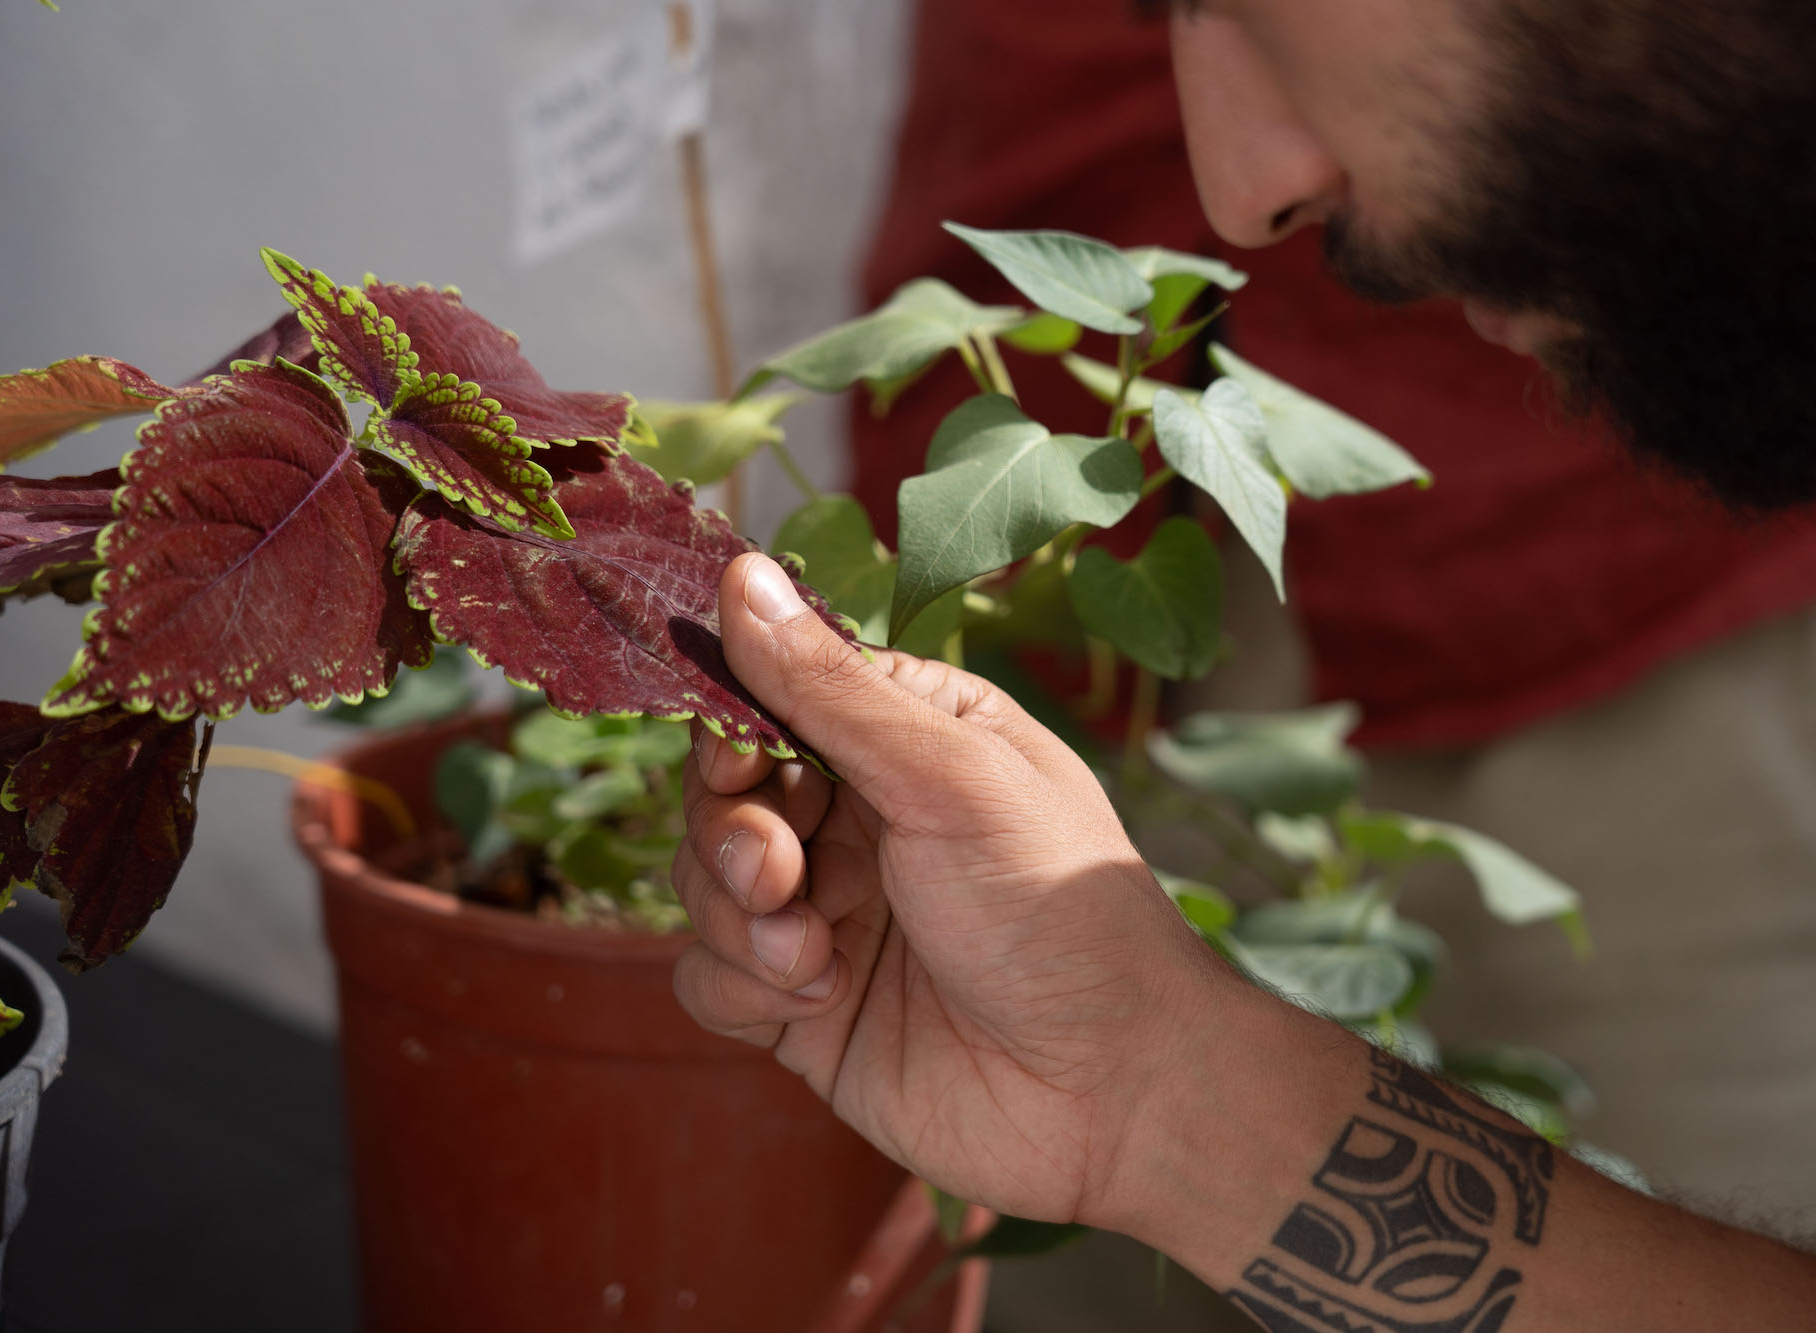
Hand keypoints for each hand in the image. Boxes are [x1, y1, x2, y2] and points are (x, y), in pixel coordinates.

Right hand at [671, 553, 1232, 1224]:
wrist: (1111, 1092)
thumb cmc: (1059, 910)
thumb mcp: (949, 777)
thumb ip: (831, 689)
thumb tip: (740, 577)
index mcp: (908, 738)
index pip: (775, 695)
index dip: (734, 724)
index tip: (739, 756)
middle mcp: (861, 818)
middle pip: (724, 791)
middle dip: (732, 830)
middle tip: (779, 871)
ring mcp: (830, 912)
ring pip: (704, 883)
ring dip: (739, 916)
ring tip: (818, 956)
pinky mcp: (801, 1006)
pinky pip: (708, 977)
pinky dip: (741, 986)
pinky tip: (816, 1000)